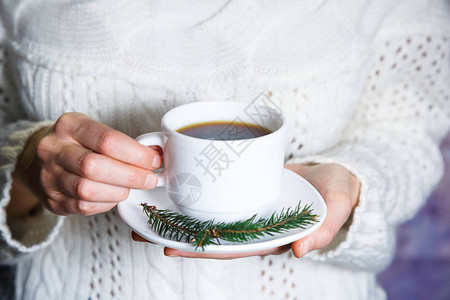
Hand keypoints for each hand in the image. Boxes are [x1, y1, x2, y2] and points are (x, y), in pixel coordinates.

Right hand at [11, 113, 161, 215]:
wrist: (38, 159)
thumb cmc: (77, 143)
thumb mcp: (94, 131)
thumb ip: (124, 143)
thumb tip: (157, 154)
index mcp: (69, 125)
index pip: (107, 140)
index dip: (136, 154)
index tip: (154, 161)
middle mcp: (53, 149)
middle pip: (95, 166)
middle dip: (130, 176)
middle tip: (149, 179)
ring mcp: (48, 176)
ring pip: (87, 189)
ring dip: (118, 191)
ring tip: (130, 188)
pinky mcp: (50, 199)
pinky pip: (82, 206)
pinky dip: (105, 203)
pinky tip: (114, 196)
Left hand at [132, 163, 359, 258]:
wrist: (333, 176)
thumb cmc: (336, 192)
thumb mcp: (335, 207)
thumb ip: (324, 228)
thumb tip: (302, 250)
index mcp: (269, 236)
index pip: (230, 246)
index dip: (200, 247)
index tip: (169, 245)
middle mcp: (252, 226)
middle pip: (210, 233)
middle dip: (177, 234)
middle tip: (142, 231)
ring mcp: (246, 208)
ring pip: (208, 215)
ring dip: (179, 215)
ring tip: (146, 211)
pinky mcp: (244, 189)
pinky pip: (217, 194)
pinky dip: (196, 193)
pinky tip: (174, 186)